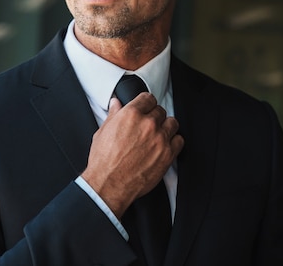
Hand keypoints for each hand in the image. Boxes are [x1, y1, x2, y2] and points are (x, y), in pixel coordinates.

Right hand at [81, 93, 183, 217]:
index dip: (146, 103)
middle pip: (160, 111)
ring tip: (158, 135)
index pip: (148, 98)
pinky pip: (179, 140)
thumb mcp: (103, 132)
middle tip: (148, 126)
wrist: (109, 184)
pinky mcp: (168, 154)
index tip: (145, 108)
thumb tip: (116, 104)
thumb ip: (113, 115)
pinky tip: (165, 146)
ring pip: (172, 123)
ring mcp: (160, 139)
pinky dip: (174, 142)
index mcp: (131, 114)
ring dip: (166, 127)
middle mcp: (148, 124)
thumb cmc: (104, 161)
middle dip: (154, 117)